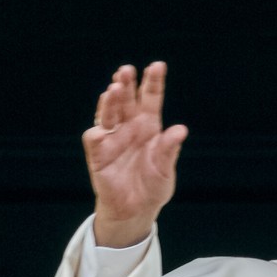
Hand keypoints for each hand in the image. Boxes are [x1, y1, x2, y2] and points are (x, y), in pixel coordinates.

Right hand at [83, 62, 187, 247]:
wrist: (136, 210)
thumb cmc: (153, 187)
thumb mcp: (165, 169)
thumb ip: (170, 150)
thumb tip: (181, 130)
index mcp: (149, 127)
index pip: (150, 99)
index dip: (153, 82)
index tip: (158, 65)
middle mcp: (129, 127)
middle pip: (126, 100)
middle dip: (126, 84)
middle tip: (127, 70)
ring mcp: (112, 138)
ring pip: (109, 113)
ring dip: (111, 101)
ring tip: (115, 89)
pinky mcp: (98, 153)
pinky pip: (95, 136)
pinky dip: (99, 128)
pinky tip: (103, 123)